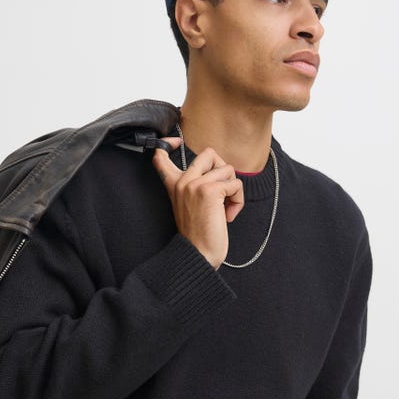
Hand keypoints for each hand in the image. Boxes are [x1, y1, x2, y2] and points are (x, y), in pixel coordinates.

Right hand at [153, 137, 244, 269]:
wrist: (198, 255)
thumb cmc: (198, 235)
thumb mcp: (189, 205)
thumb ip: (195, 185)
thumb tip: (219, 168)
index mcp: (173, 185)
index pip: (160, 156)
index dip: (167, 144)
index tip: (173, 143)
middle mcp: (182, 181)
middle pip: (209, 153)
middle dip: (224, 171)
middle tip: (222, 192)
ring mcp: (195, 184)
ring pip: (228, 170)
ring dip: (233, 191)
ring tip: (225, 210)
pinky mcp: (209, 191)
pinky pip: (235, 184)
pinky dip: (238, 200)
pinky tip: (228, 216)